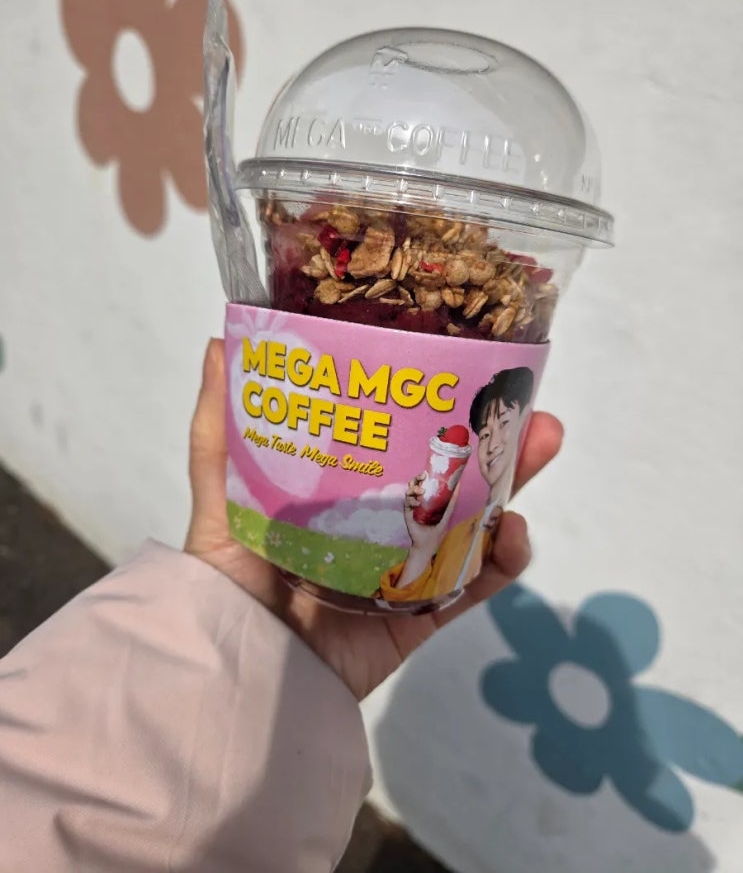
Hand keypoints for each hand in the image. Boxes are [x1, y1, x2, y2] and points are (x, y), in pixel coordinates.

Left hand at [186, 339, 562, 700]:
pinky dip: (502, 562)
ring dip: (513, 483)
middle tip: (526, 401)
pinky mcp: (419, 615)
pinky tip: (514, 531)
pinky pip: (472, 587)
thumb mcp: (218, 491)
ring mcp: (405, 570)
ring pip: (474, 521)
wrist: (238, 668)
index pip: (397, 439)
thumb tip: (216, 343)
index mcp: (339, 490)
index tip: (465, 365)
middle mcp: (378, 524)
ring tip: (542, 441)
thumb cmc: (227, 573)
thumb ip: (219, 429)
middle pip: (448, 475)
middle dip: (492, 437)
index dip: (434, 404)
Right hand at [402, 474, 459, 552]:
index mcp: (424, 500)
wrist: (427, 545)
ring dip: (414, 489)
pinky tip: (417, 503)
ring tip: (421, 492)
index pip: (421, 485)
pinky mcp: (408, 515)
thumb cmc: (436, 531)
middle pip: (413, 486)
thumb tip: (458, 487)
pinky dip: (411, 501)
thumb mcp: (446, 515)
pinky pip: (407, 504)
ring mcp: (411, 508)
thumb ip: (451, 504)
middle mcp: (416, 502)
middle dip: (417, 479)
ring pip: (409, 492)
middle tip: (423, 476)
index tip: (426, 472)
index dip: (422, 478)